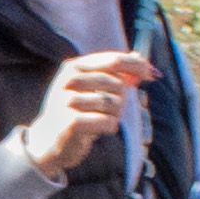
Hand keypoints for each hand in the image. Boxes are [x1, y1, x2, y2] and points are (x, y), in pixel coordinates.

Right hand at [21, 50, 153, 181]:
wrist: (47, 140)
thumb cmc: (74, 112)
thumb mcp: (91, 89)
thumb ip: (115, 74)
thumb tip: (139, 58)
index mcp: (74, 67)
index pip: (113, 60)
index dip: (136, 66)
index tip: (152, 74)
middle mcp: (68, 80)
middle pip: (116, 84)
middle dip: (122, 99)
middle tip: (111, 111)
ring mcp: (66, 101)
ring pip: (112, 103)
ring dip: (115, 115)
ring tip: (102, 120)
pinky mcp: (70, 123)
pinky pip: (106, 121)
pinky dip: (109, 126)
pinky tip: (101, 130)